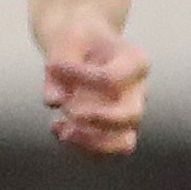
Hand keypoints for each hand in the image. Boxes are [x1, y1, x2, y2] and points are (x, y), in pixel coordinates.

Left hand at [41, 27, 146, 156]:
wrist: (81, 43)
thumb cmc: (76, 39)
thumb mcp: (65, 41)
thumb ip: (59, 66)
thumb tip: (54, 103)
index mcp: (135, 61)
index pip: (111, 78)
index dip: (79, 76)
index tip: (52, 65)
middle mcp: (138, 90)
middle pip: (131, 116)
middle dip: (96, 119)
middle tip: (70, 110)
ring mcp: (128, 110)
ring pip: (124, 143)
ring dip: (90, 142)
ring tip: (61, 129)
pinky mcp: (111, 127)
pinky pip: (103, 149)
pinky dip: (79, 145)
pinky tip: (56, 126)